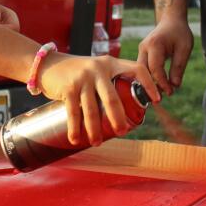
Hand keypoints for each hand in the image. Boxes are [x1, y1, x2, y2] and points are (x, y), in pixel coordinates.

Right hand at [39, 54, 159, 146]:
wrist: (48, 64)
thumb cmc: (77, 72)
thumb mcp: (97, 69)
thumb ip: (109, 82)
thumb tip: (127, 110)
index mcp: (111, 63)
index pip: (136, 69)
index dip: (149, 83)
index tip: (157, 100)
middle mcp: (99, 68)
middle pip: (113, 97)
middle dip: (118, 118)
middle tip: (122, 132)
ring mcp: (83, 78)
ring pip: (92, 109)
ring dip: (95, 129)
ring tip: (97, 142)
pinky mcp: (68, 87)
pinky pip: (73, 111)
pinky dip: (75, 128)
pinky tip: (76, 139)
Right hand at [137, 16, 193, 94]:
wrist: (171, 20)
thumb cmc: (180, 32)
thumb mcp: (185, 49)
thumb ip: (179, 67)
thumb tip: (175, 85)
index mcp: (154, 44)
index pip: (155, 69)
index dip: (162, 83)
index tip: (171, 93)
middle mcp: (144, 47)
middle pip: (144, 72)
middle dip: (152, 86)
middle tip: (163, 98)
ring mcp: (141, 50)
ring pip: (141, 72)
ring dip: (150, 83)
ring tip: (161, 94)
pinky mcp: (142, 53)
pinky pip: (143, 69)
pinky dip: (149, 78)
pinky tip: (157, 86)